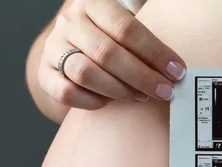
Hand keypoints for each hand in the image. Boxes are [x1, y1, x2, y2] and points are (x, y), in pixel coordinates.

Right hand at [39, 0, 186, 109]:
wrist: (74, 46)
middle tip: (165, 91)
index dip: (155, 53)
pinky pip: (67, 92)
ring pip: (86, 73)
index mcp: (94, 4)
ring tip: (141, 96)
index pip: (127, 29)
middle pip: (108, 53)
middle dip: (142, 77)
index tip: (177, 71)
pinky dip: (92, 101)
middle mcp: (70, 22)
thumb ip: (146, 38)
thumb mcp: (127, 26)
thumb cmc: (112, 38)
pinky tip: (110, 102)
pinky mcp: (44, 73)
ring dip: (120, 90)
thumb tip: (177, 67)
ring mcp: (53, 47)